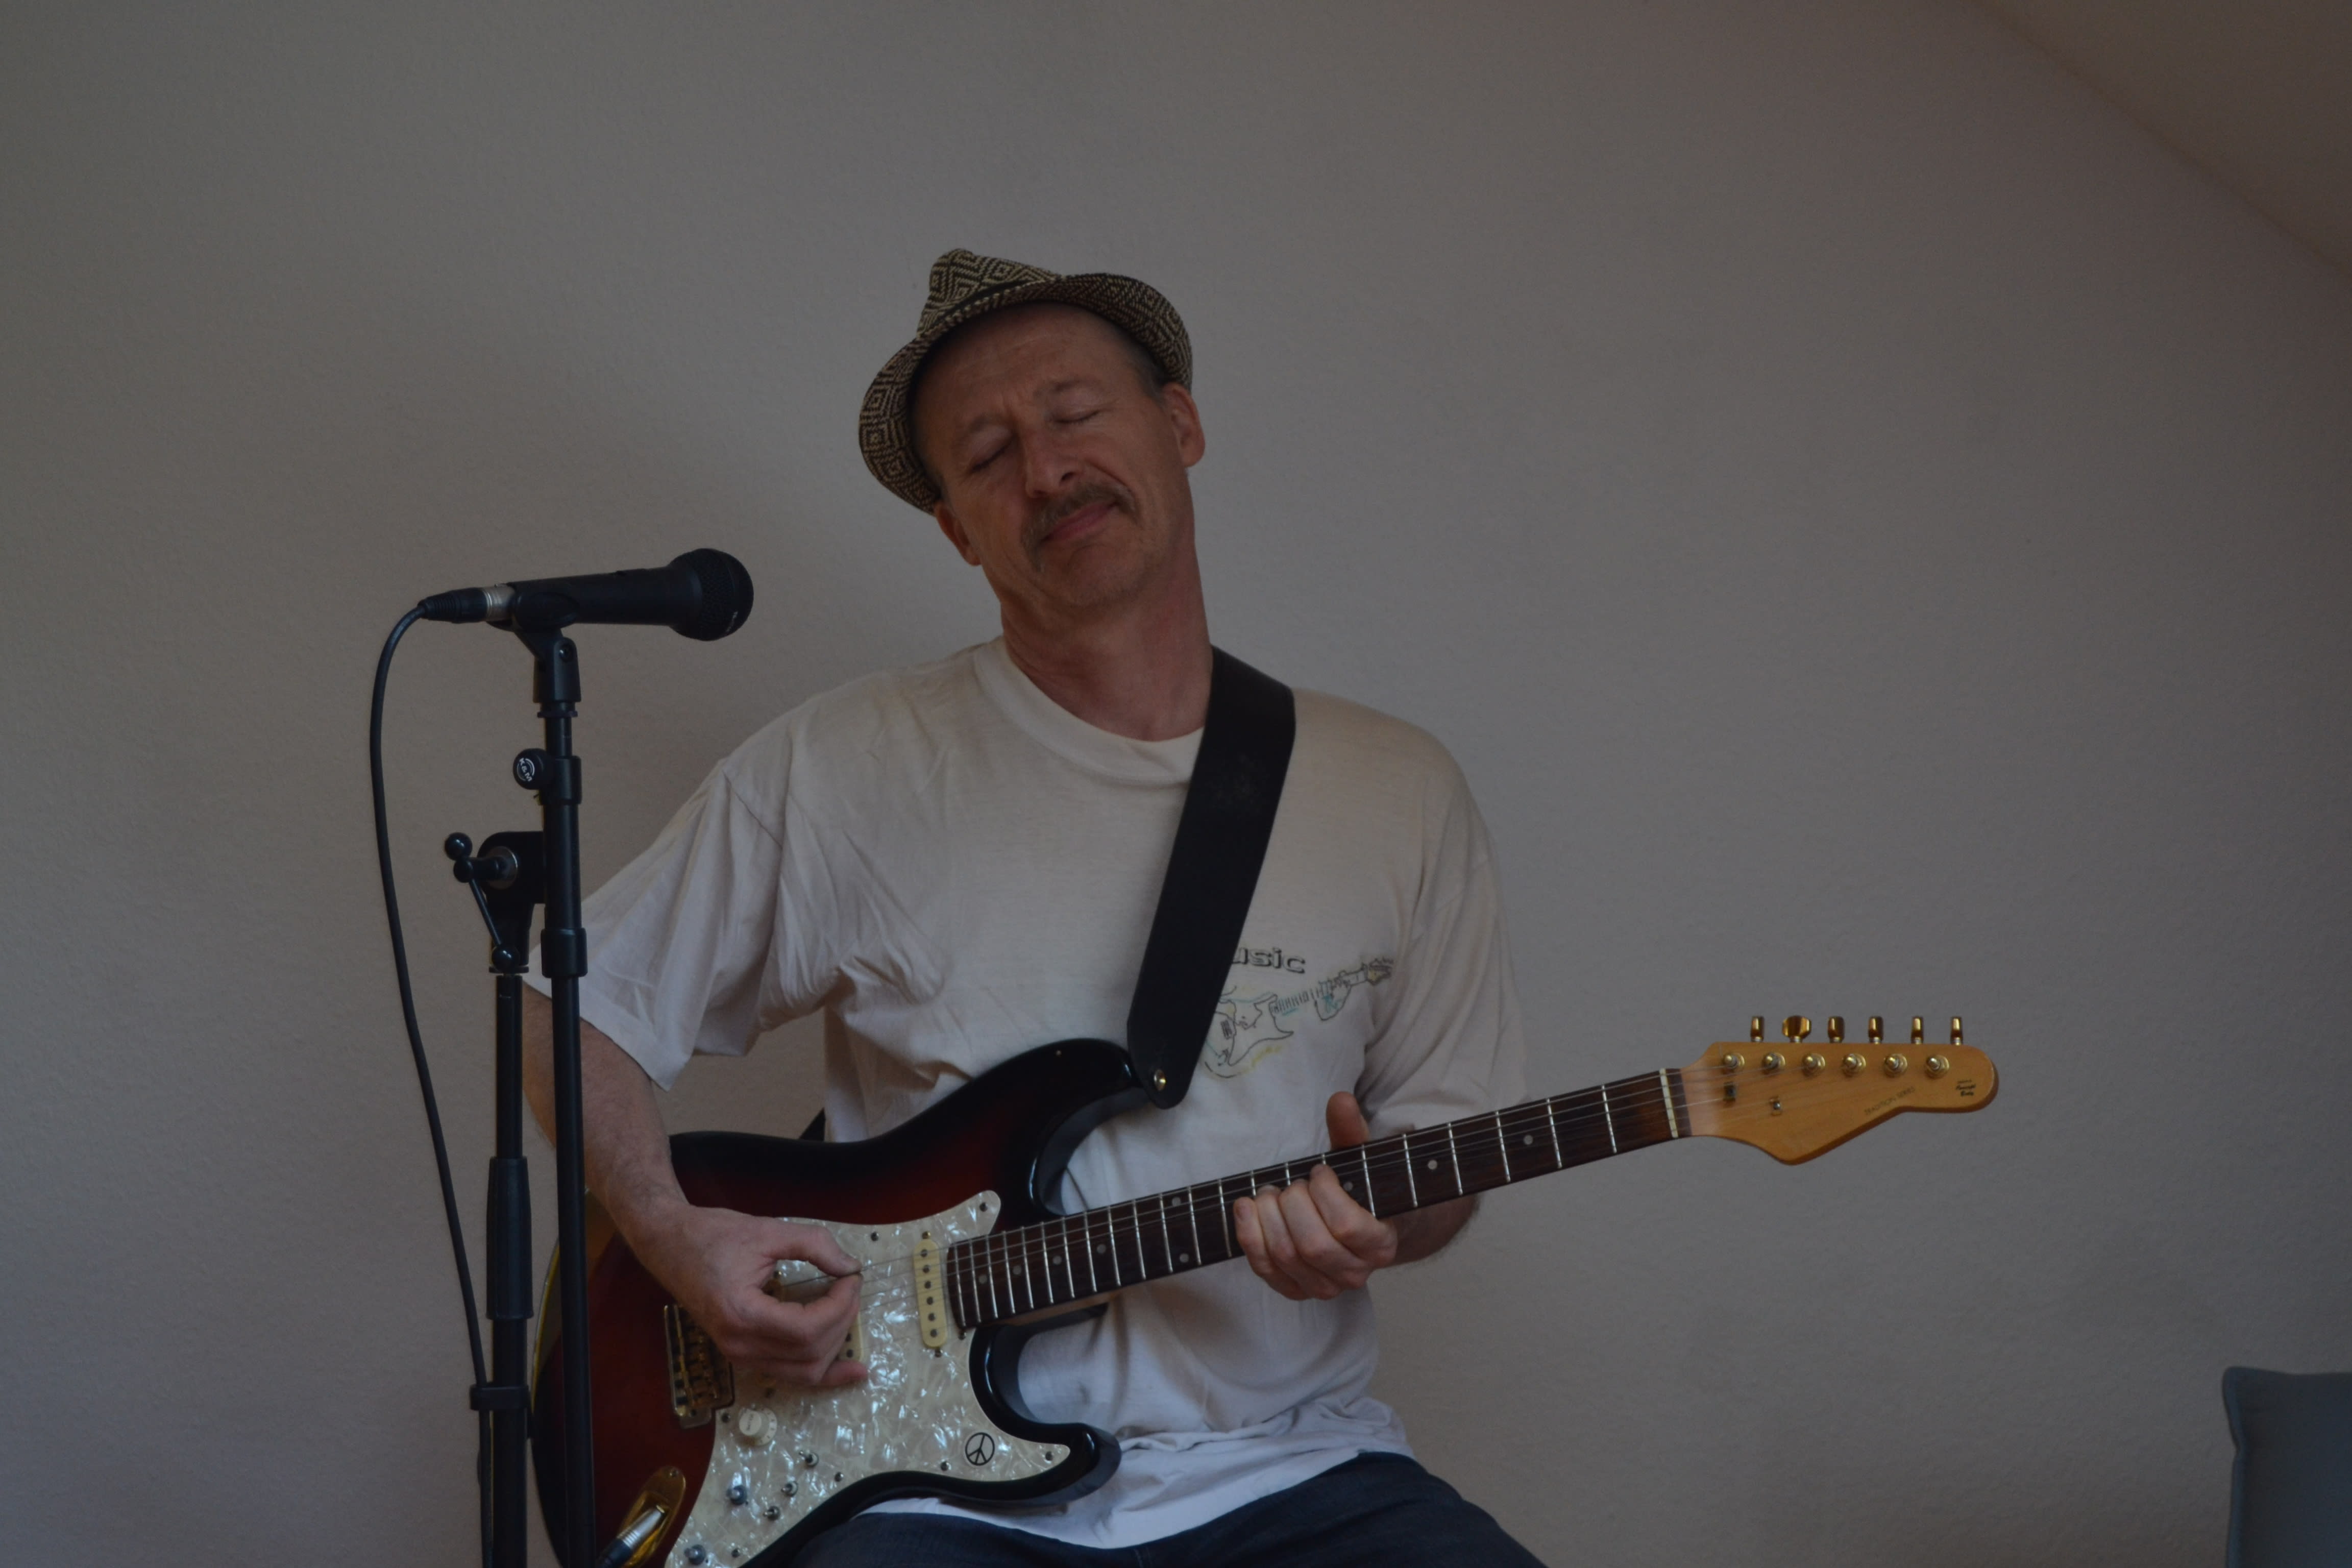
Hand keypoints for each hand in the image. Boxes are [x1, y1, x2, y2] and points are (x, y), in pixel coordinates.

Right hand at [628, 1201, 865, 1386]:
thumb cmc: (712, 1235)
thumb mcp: (768, 1230)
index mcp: (741, 1315)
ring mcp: (738, 1355)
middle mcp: (739, 1345)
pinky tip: (848, 1369)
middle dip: (842, 1320)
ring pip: (803, 1372)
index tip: (851, 1278)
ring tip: (846, 1310)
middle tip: (849, 1286)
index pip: (807, 1330)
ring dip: (834, 1345)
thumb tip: (851, 1268)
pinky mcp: (742, 1353)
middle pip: (810, 1353)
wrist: (669, 1245)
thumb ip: (814, 1245)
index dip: (840, 1306)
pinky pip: (788, 1372)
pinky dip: (820, 1369)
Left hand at [1234, 1092, 1398, 1300]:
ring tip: (1269, 1192)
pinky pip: (1265, 1270)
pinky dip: (1249, 1237)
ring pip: (1286, 1257)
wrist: (1361, 1230)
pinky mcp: (1295, 1290)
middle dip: (1293, 1204)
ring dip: (1268, 1217)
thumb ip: (1352, 1131)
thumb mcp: (1361, 1159)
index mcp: (1381, 1243)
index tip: (1319, 1171)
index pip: (1348, 1226)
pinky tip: (1246, 1209)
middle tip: (1291, 1183)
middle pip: (1312, 1244)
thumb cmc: (1361, 1191)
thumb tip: (1340, 1100)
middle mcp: (1355, 1273)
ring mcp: (1324, 1287)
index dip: (1325, 1193)